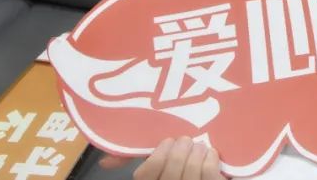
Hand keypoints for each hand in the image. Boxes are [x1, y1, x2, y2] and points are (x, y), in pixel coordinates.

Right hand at [99, 137, 224, 179]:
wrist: (205, 175)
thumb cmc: (179, 168)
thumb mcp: (157, 166)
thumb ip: (135, 159)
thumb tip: (105, 162)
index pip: (145, 175)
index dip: (158, 156)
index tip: (167, 142)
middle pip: (172, 169)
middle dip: (181, 149)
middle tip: (185, 141)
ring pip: (191, 170)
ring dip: (197, 152)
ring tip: (198, 147)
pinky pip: (209, 173)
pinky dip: (210, 158)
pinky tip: (210, 155)